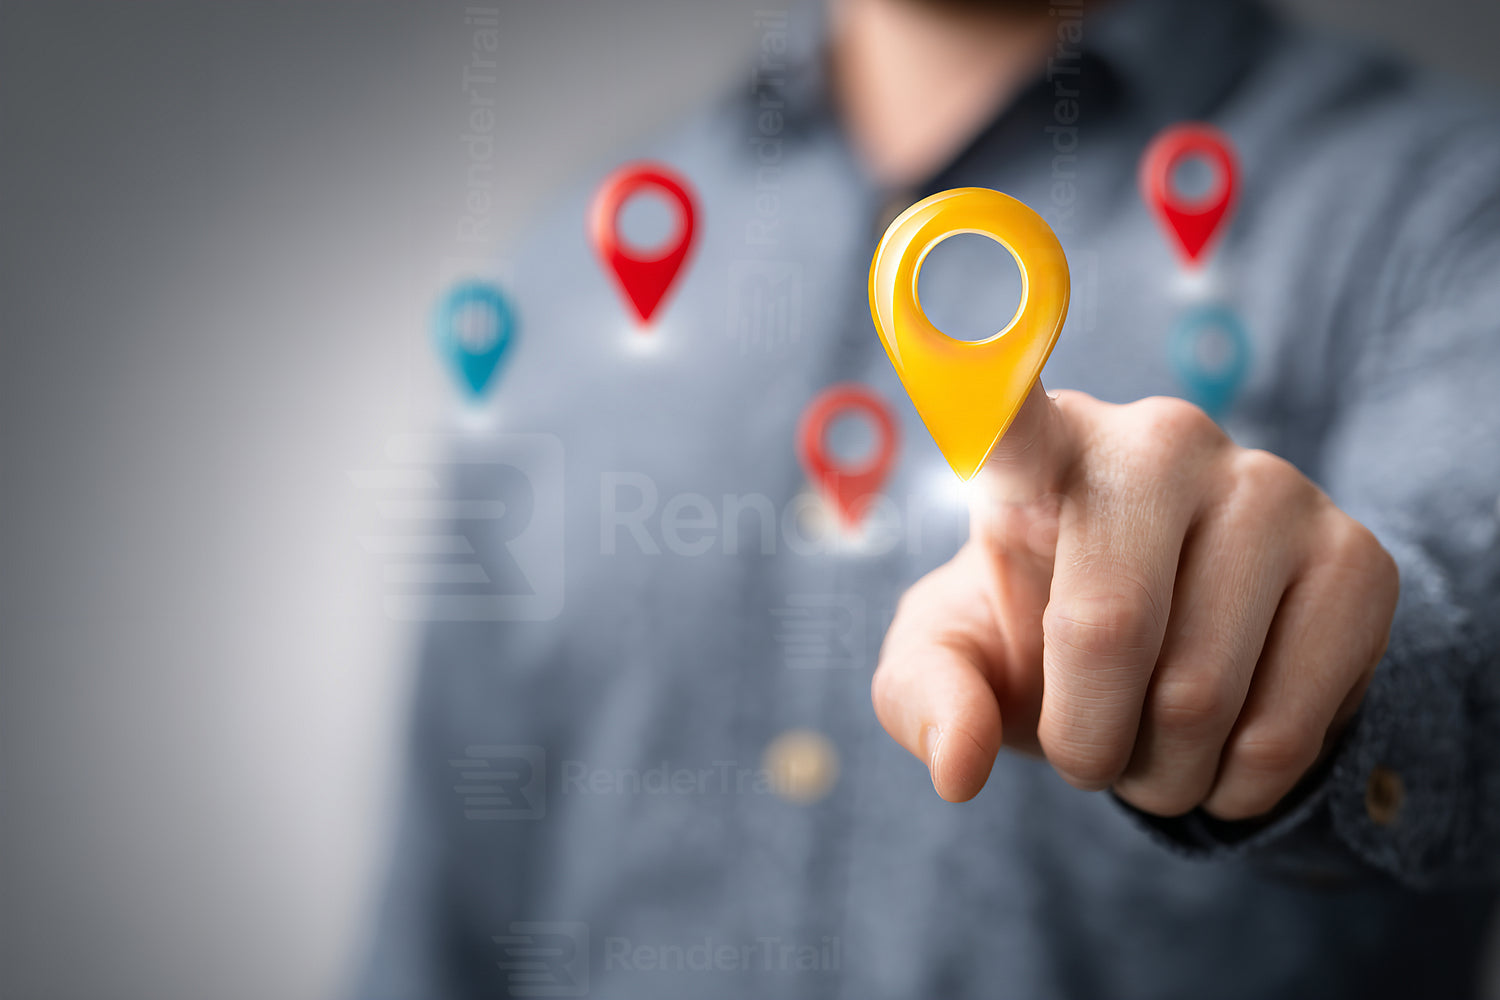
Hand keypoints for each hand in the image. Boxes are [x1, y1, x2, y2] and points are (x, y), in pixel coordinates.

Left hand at [872, 384, 1398, 819]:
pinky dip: (1236, 783)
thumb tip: (958, 767)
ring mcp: (1270, 487)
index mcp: (1040, 454)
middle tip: (1087, 745)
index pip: (1006, 406)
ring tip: (1152, 738)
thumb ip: (926, 700)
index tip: (925, 266)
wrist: (1170, 667)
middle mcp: (1158, 442)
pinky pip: (1281, 732)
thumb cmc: (1038, 640)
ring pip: (1198, 701)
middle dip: (1084, 739)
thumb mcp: (955, 665)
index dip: (976, 371)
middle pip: (1105, 630)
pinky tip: (1225, 745)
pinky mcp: (1357, 559)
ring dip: (1159, 771)